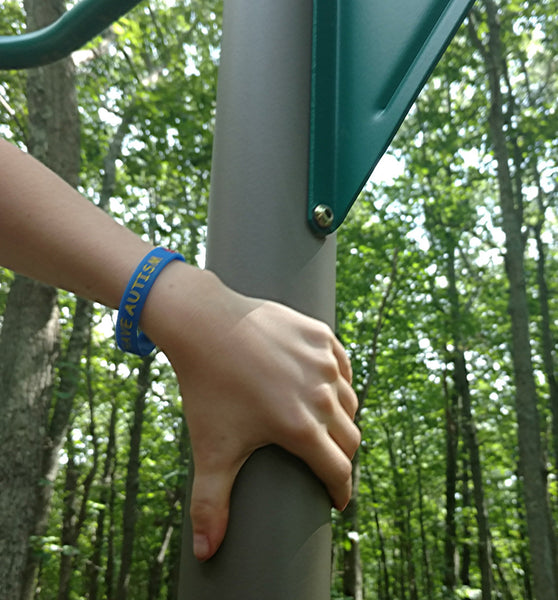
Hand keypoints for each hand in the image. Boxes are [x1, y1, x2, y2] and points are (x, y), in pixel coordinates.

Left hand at [142, 265, 359, 560]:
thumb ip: (210, 503)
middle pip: (350, 437)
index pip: (338, 471)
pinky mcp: (321, 336)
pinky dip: (339, 381)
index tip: (337, 500)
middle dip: (342, 457)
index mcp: (301, 427)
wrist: (204, 323)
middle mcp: (322, 394)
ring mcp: (324, 362)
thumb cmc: (207, 386)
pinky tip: (326, 388)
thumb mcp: (210, 447)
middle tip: (328, 463)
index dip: (340, 491)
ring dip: (343, 419)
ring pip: (350, 401)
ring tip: (328, 427)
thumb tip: (204, 553)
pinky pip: (342, 366)